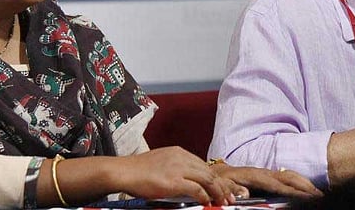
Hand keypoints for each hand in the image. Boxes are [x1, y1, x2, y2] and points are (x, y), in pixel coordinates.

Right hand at [116, 147, 234, 204]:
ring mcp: (179, 168)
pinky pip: (197, 189)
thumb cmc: (138, 170)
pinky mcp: (174, 181)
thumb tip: (188, 181)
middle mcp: (182, 157)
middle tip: (230, 197)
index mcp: (180, 152)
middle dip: (223, 186)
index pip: (205, 166)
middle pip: (210, 172)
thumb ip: (177, 168)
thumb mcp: (162, 162)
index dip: (216, 178)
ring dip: (218, 192)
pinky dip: (205, 196)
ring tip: (224, 202)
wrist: (124, 171)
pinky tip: (207, 203)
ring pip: (208, 179)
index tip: (223, 188)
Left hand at [211, 163, 322, 198]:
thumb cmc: (221, 180)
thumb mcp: (223, 184)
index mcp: (255, 176)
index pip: (277, 185)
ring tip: (319, 193)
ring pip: (292, 175)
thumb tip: (244, 194)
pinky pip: (288, 177)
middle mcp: (265, 173)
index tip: (306, 197)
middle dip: (306, 186)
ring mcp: (268, 173)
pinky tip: (308, 189)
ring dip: (306, 183)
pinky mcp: (269, 176)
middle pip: (290, 177)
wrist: (219, 171)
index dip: (292, 191)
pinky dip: (301, 182)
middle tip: (320, 196)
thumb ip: (233, 188)